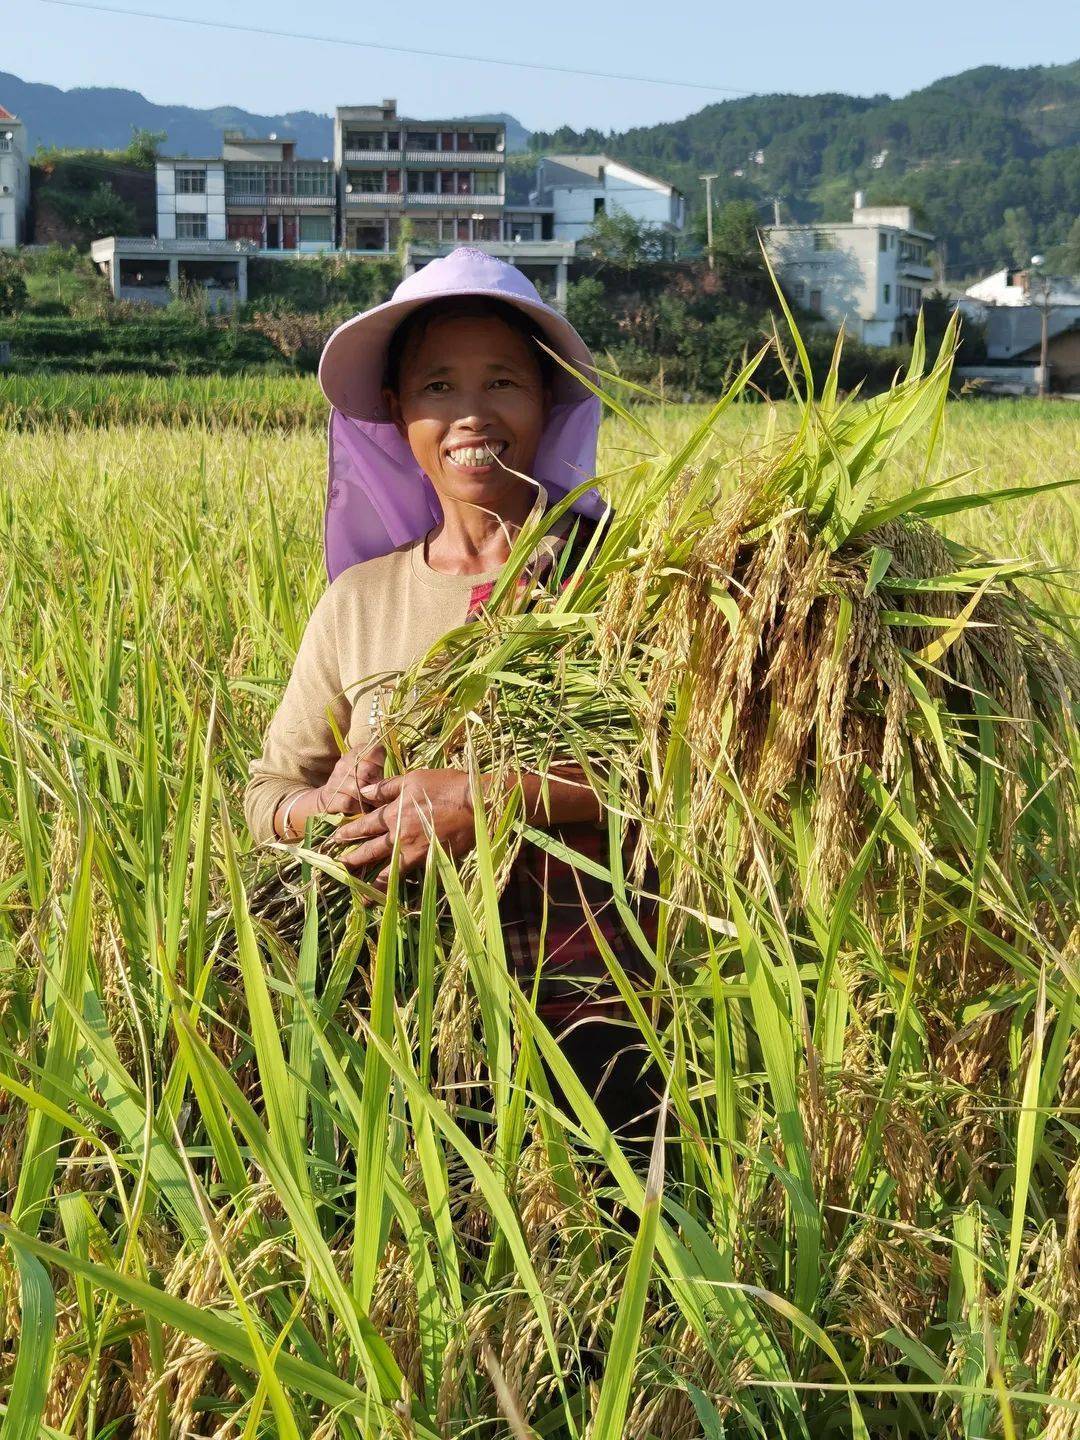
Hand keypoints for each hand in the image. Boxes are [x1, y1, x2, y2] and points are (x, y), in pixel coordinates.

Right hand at [272, 743, 384, 839]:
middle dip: (379, 786)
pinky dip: (360, 808)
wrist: (328, 800)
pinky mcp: (330, 796)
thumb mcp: (370, 773)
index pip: (375, 751)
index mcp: (357, 753)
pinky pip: (349, 802)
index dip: (383, 765)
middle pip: (367, 771)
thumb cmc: (358, 786)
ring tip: (378, 804)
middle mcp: (345, 763)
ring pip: (358, 788)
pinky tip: (366, 810)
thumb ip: (384, 770)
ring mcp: (335, 779)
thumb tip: (404, 778)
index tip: (387, 777)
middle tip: (387, 796)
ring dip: (371, 799)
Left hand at [332, 769, 475, 883]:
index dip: (348, 832)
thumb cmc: (445, 786)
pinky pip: (413, 879)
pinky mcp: (432, 862)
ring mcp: (416, 852)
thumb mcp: (413, 779)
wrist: (476, 804)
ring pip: (388, 872)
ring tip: (360, 896)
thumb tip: (364, 791)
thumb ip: (386, 787)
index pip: (364, 826)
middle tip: (339, 868)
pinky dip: (403, 890)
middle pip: (370, 851)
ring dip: (372, 884)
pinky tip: (396, 899)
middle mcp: (400, 836)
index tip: (335, 839)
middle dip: (353, 860)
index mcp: (393, 814)